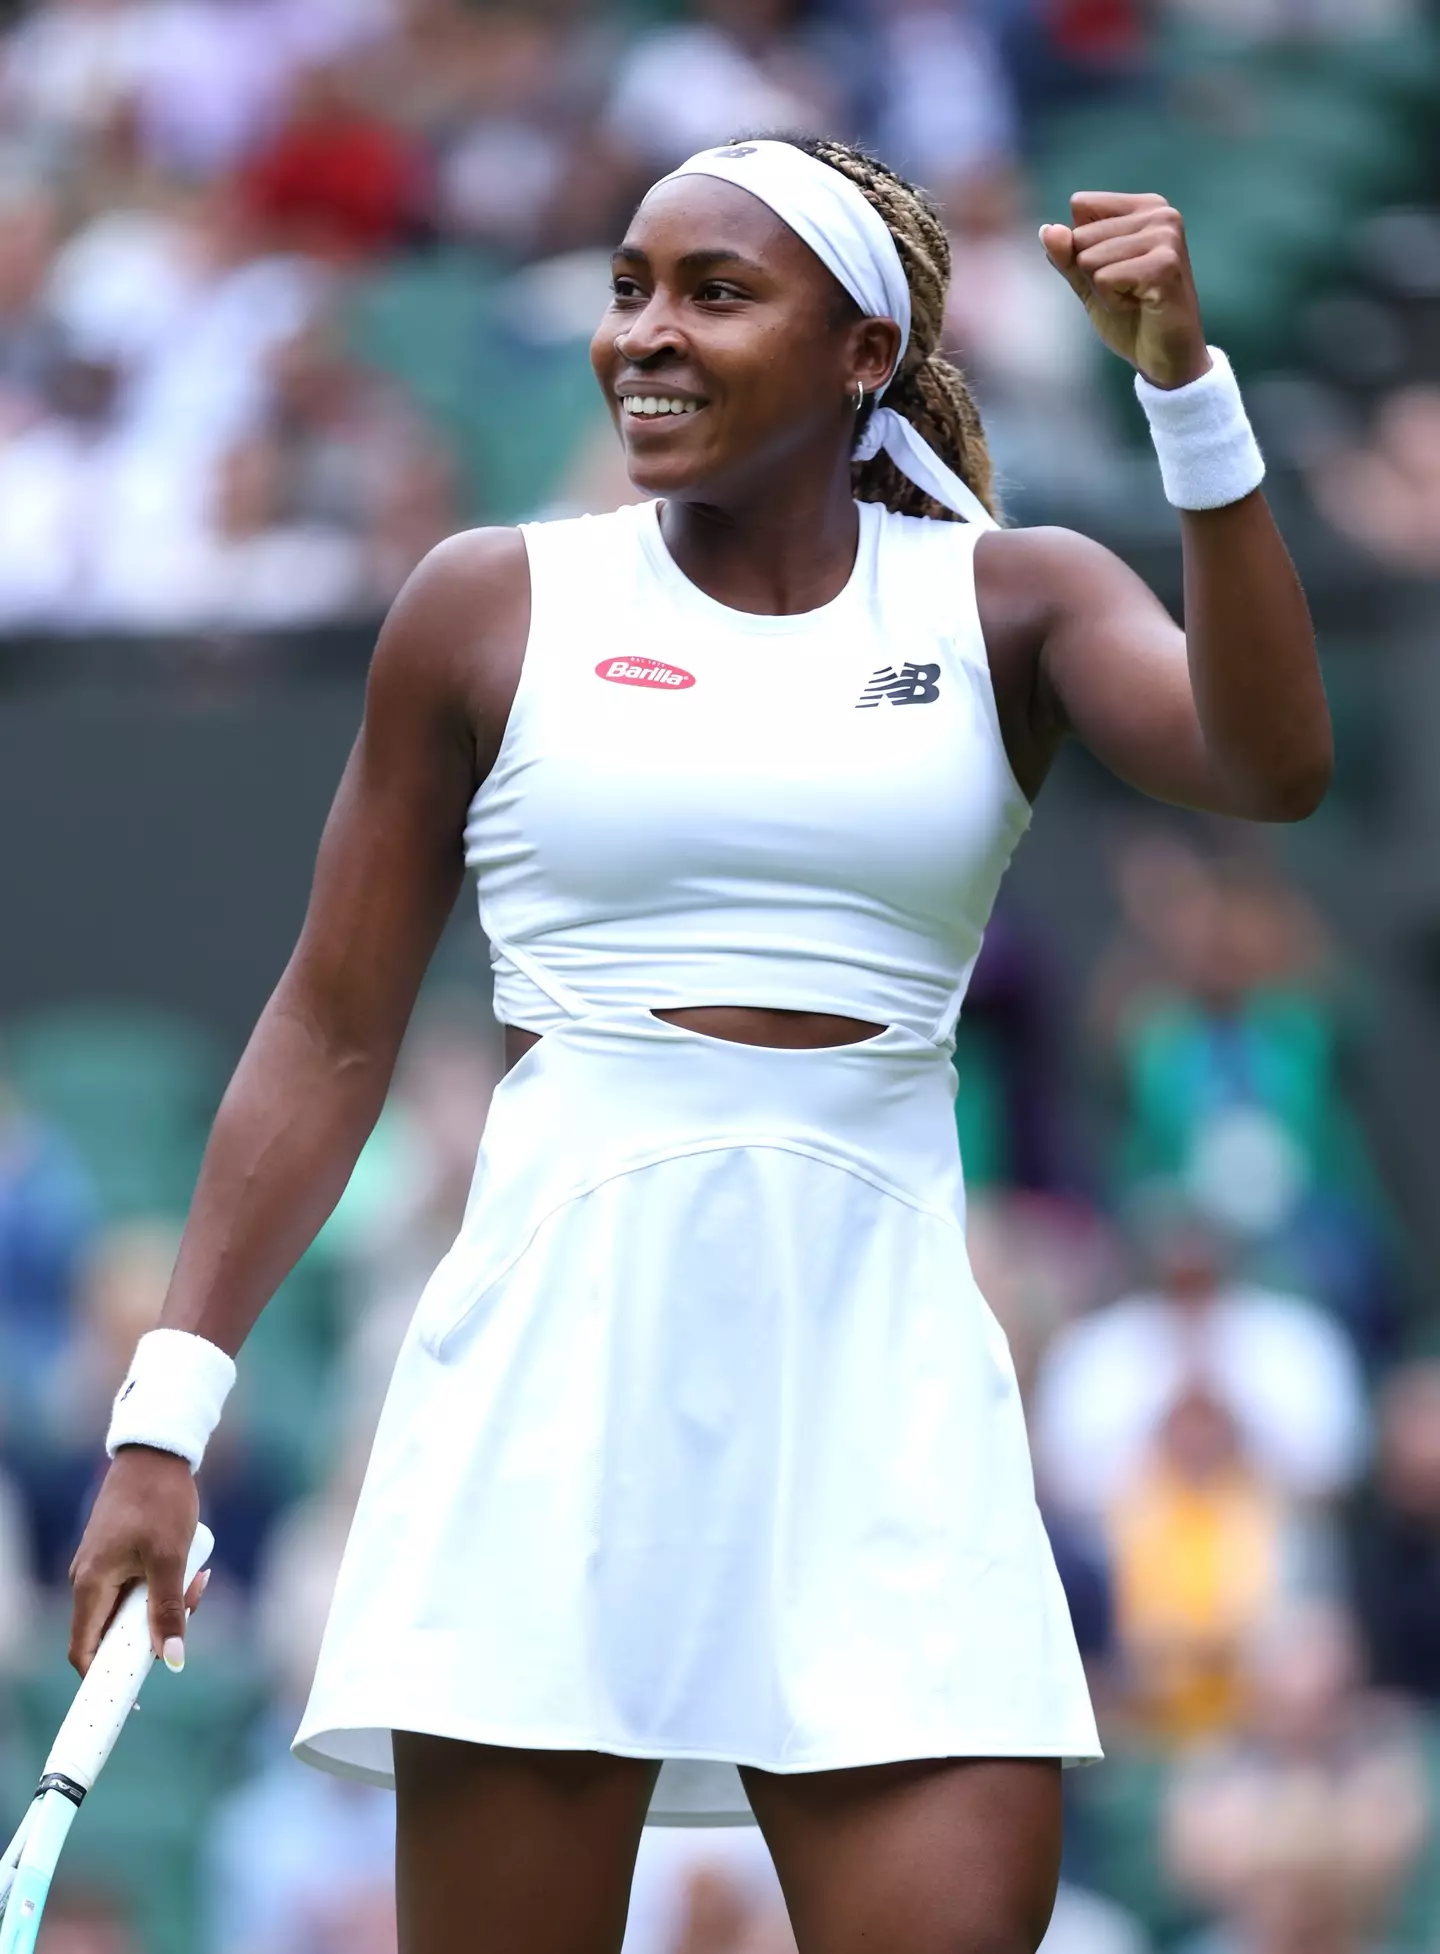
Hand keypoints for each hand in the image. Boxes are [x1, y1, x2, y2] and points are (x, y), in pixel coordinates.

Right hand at [69, 1447, 205, 1675]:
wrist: (156, 1453)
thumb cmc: (159, 1501)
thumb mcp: (170, 1558)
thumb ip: (169, 1610)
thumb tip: (171, 1660)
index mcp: (90, 1585)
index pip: (85, 1652)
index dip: (104, 1682)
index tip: (133, 1698)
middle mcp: (88, 1580)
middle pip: (114, 1633)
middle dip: (154, 1631)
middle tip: (190, 1610)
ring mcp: (101, 1567)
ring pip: (131, 1608)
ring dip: (166, 1605)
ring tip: (198, 1579)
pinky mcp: (117, 1555)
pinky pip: (138, 1587)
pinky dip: (164, 1586)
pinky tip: (194, 1569)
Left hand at [1040, 192, 1210, 390]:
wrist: (1166, 358)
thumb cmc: (1131, 316)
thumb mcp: (1089, 282)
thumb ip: (1067, 255)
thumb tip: (1047, 230)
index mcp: (1145, 206)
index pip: (1081, 206)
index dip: (1083, 248)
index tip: (1115, 270)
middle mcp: (1160, 214)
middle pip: (1081, 235)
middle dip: (1093, 274)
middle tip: (1127, 291)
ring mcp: (1166, 238)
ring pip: (1090, 259)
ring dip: (1103, 291)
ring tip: (1134, 298)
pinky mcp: (1164, 266)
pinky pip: (1104, 279)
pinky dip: (1113, 302)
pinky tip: (1140, 306)